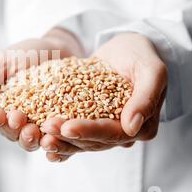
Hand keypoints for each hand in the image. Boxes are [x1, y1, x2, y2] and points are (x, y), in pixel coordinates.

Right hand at [0, 28, 83, 150]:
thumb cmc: (29, 53)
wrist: (62, 49)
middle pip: (8, 132)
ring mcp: (36, 126)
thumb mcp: (5, 60)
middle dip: (11, 129)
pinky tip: (53, 140)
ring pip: (28, 141)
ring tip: (34, 132)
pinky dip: (52, 145)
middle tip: (17, 120)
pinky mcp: (56, 129)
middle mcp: (15, 119)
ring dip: (28, 140)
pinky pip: (54, 143)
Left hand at [39, 33, 167, 161]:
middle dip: (68, 138)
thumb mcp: (152, 70)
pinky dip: (60, 140)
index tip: (66, 127)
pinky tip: (42, 141)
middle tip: (45, 128)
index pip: (113, 134)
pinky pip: (75, 135)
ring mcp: (106, 130)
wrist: (128, 49)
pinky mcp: (91, 122)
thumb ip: (145, 97)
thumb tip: (132, 128)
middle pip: (94, 142)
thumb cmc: (142, 56)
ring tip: (39, 136)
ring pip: (82, 143)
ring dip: (60, 141)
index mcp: (143, 126)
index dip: (89, 132)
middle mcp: (125, 134)